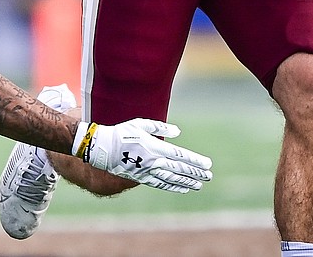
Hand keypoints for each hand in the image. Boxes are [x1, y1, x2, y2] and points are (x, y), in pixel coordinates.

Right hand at [78, 118, 212, 192]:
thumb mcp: (140, 124)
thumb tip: (178, 132)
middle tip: (209, 175)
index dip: (195, 161)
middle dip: (196, 172)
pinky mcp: (142, 178)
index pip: (181, 156)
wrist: (103, 148)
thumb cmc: (122, 132)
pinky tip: (183, 188)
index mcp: (155, 147)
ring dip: (188, 181)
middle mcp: (154, 162)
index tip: (207, 164)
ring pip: (173, 178)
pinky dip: (174, 186)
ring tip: (200, 184)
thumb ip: (160, 128)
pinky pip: (162, 184)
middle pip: (180, 169)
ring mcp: (148, 172)